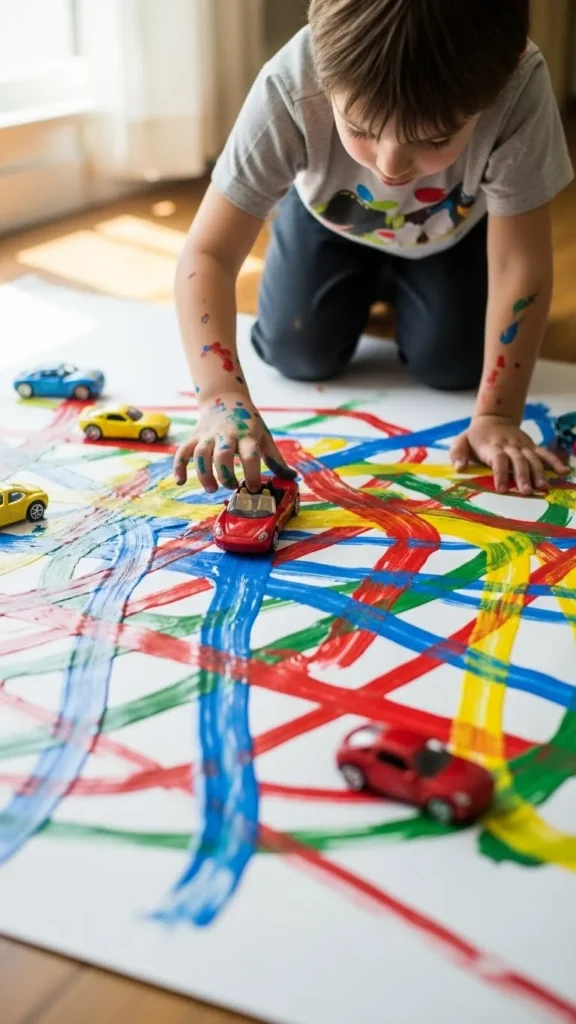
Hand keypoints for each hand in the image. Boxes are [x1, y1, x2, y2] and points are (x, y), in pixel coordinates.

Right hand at [173, 391, 296, 491]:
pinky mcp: (194, 437)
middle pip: (223, 455)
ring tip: (211, 489)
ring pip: (201, 455)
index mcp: (247, 435)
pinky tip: (180, 481)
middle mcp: (227, 434)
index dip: (251, 473)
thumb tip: (293, 478)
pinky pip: (183, 452)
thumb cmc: (248, 423)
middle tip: (230, 487)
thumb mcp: (264, 437)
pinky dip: (179, 467)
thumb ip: (276, 459)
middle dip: (225, 475)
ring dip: (204, 474)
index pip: (250, 455)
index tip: (253, 488)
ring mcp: (208, 435)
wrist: (226, 399)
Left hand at [450, 414, 567, 494]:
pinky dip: (554, 461)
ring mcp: (522, 445)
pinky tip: (563, 472)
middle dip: (522, 476)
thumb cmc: (475, 436)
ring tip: (543, 488)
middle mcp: (509, 445)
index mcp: (491, 446)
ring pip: (532, 458)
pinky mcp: (531, 446)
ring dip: (538, 473)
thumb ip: (458, 453)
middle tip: (526, 492)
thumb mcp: (462, 441)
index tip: (502, 489)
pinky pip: (544, 453)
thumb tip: (459, 468)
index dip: (500, 473)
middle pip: (518, 460)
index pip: (498, 459)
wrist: (493, 417)